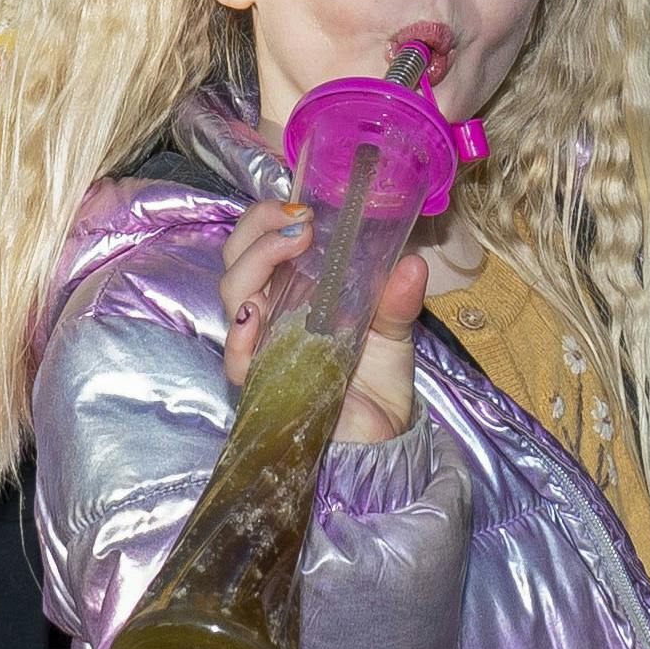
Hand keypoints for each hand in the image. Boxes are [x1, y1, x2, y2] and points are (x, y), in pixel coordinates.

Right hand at [220, 195, 424, 442]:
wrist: (381, 444)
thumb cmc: (378, 384)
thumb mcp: (396, 334)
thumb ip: (400, 299)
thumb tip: (414, 262)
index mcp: (298, 291)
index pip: (264, 242)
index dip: (268, 217)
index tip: (301, 204)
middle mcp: (273, 312)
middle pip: (238, 259)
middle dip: (258, 229)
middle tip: (297, 221)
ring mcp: (265, 346)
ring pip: (234, 295)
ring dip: (255, 262)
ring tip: (290, 244)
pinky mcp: (264, 383)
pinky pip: (238, 357)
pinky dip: (241, 333)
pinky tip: (257, 315)